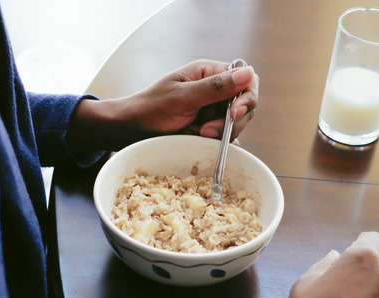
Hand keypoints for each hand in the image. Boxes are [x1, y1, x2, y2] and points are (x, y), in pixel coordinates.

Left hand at [68, 60, 258, 152]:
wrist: (131, 130)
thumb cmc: (150, 108)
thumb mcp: (182, 97)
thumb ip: (214, 87)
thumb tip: (247, 73)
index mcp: (209, 73)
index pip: (246, 80)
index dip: (246, 96)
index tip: (234, 112)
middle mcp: (215, 90)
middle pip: (246, 105)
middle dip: (232, 121)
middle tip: (206, 131)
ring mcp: (213, 110)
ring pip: (237, 124)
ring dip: (223, 134)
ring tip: (198, 134)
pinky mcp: (210, 129)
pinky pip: (226, 137)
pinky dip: (219, 143)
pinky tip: (202, 141)